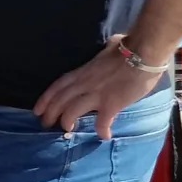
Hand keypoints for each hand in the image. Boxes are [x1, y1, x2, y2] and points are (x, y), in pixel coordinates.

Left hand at [33, 41, 163, 136]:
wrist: (143, 53)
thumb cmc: (128, 47)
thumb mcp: (109, 47)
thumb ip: (105, 51)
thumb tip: (111, 45)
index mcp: (83, 71)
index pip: (58, 86)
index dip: (45, 99)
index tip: (38, 110)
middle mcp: (85, 83)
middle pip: (60, 101)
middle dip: (50, 114)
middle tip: (47, 125)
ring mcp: (97, 94)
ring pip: (72, 111)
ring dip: (67, 121)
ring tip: (68, 129)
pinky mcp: (112, 104)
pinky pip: (102, 121)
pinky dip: (101, 130)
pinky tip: (104, 135)